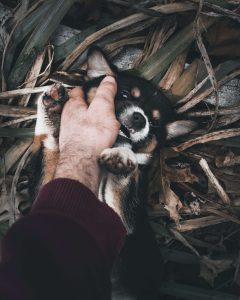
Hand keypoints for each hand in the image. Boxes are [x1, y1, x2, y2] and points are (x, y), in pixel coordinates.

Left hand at [55, 76, 119, 194]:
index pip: (78, 90)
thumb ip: (106, 93)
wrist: (83, 163)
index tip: (94, 86)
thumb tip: (109, 80)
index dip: (87, 87)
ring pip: (81, 123)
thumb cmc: (90, 137)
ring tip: (103, 125)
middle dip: (89, 106)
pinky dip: (92, 136)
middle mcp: (68, 118)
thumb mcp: (103, 108)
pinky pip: (85, 136)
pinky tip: (99, 140)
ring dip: (91, 122)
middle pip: (79, 107)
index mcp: (74, 105)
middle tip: (101, 107)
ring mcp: (71, 133)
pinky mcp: (75, 146)